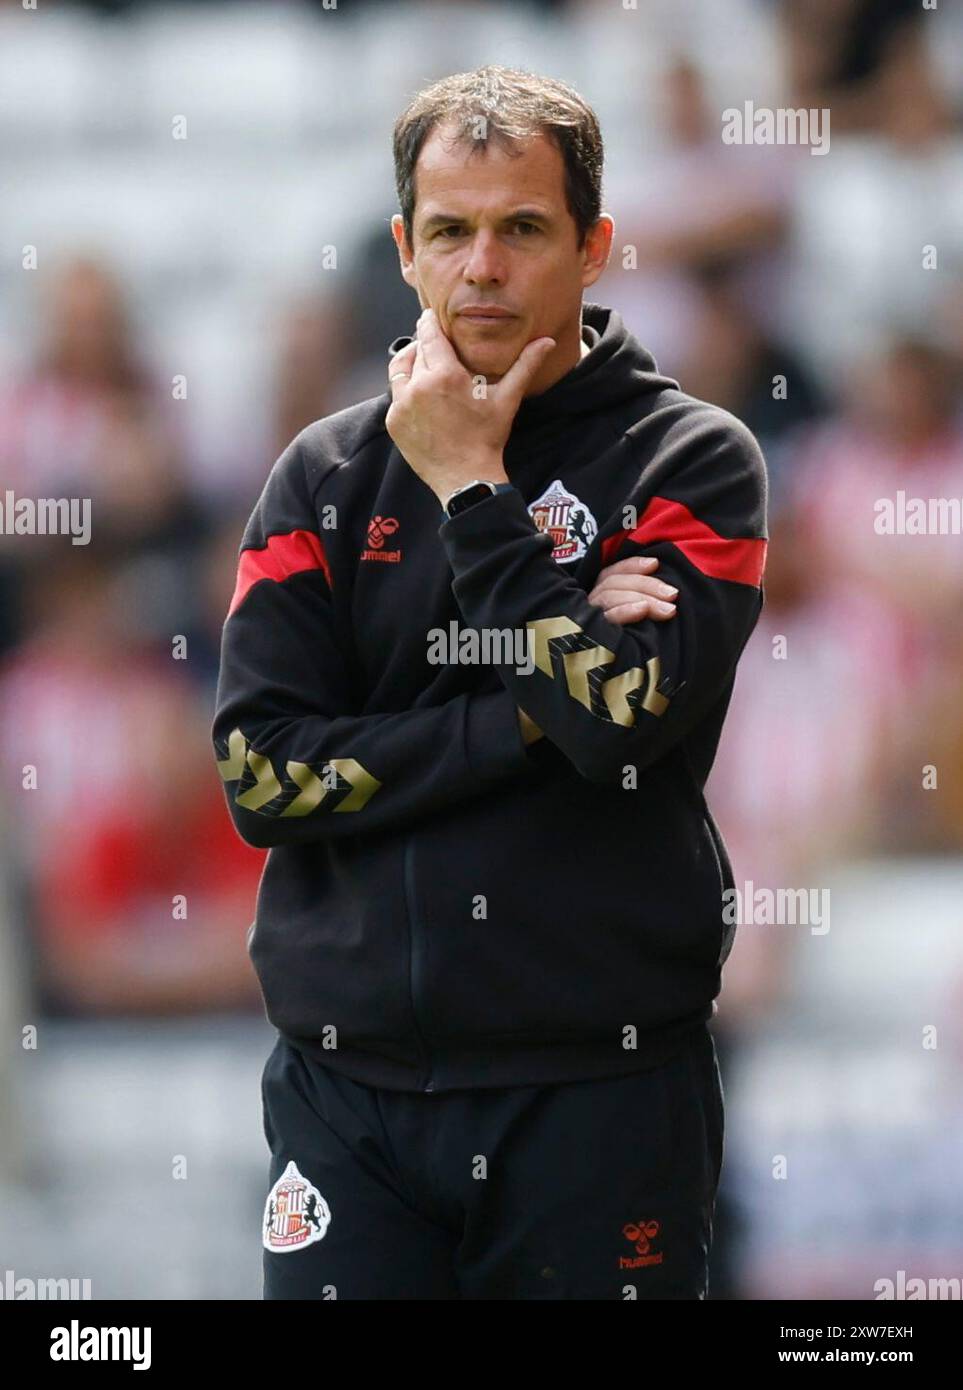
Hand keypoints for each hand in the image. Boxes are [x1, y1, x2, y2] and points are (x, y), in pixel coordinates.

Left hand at [385, 308, 555, 503]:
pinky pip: (396, 396)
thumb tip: (546, 342)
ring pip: (399, 370)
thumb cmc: (487, 438)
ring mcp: (402, 405)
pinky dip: (406, 391)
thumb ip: (524, 366)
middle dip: (424, 345)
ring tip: (423, 364)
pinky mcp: (394, 422)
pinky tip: (421, 396)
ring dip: (410, 364)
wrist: (466, 478)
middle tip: (433, 344)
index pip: (430, 335)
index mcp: (444, 375)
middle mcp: (418, 386)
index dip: (429, 322)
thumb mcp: (506, 400)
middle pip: (415, 351)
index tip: (429, 316)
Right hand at [517, 557, 677, 745]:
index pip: (608, 575)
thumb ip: (625, 620)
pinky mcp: (580, 643)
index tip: (657, 563)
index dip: (631, 566)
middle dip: (646, 584)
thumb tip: (661, 604)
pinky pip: (603, 621)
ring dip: (643, 597)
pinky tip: (643, 612)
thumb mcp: (612, 643)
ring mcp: (578, 626)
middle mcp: (579, 611)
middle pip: (612, 583)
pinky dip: (625, 612)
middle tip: (674, 594)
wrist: (563, 712)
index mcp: (586, 606)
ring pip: (609, 596)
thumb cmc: (594, 678)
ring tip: (669, 609)